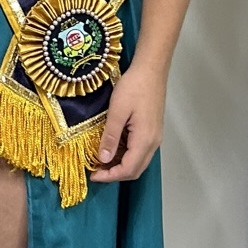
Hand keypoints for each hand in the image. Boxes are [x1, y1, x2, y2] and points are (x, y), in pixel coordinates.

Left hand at [89, 62, 164, 184]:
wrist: (151, 70)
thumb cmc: (134, 86)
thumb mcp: (117, 111)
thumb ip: (110, 137)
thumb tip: (103, 159)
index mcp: (145, 140)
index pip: (128, 169)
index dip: (110, 176)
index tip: (93, 175)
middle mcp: (153, 143)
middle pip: (135, 170)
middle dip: (114, 174)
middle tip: (95, 171)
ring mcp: (154, 137)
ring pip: (137, 161)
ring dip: (120, 165)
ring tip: (100, 161)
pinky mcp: (151, 131)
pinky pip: (138, 150)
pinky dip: (125, 155)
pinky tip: (111, 148)